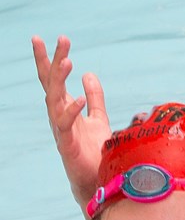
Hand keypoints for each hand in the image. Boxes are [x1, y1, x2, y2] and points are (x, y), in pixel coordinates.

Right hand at [32, 35, 110, 208]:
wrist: (96, 181)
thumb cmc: (95, 151)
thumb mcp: (98, 118)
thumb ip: (95, 98)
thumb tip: (89, 73)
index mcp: (65, 109)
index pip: (55, 80)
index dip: (51, 59)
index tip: (51, 38)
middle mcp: (59, 117)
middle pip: (52, 84)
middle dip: (53, 61)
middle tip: (61, 39)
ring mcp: (61, 130)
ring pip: (54, 100)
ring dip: (60, 80)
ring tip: (67, 61)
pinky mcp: (67, 145)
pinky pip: (65, 125)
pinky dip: (72, 111)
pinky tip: (78, 98)